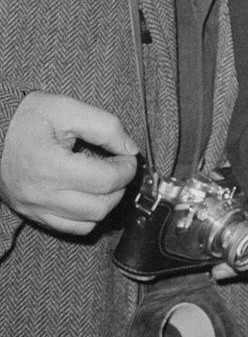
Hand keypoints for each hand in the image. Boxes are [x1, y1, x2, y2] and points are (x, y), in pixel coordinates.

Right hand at [0, 92, 139, 233]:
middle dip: (120, 187)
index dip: (127, 168)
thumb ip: (106, 127)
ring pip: (87, 223)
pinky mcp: (31, 214)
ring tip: (104, 178)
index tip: (128, 155)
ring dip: (106, 202)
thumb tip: (131, 150)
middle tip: (119, 166)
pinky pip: (69, 228)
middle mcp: (41, 195)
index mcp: (50, 167)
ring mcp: (35, 208)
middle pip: (100, 207)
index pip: (106, 181)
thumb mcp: (68, 109)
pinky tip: (89, 192)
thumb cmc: (28, 118)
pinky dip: (87, 215)